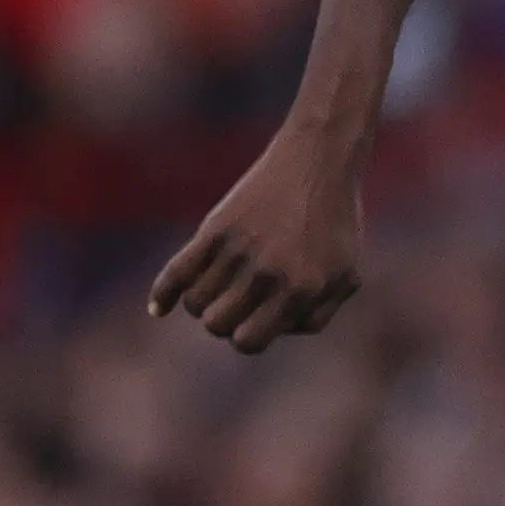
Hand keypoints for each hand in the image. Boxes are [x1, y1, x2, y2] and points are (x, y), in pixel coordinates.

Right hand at [148, 125, 367, 352]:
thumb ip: (316, 316)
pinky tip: (158, 310)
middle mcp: (268, 274)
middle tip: (239, 301)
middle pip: (217, 325)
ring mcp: (239, 250)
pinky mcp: (215, 228)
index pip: (249, 341)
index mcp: (301, 290)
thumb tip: (272, 335)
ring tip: (220, 287)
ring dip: (203, 302)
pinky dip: (162, 294)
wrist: (318, 163)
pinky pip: (176, 271)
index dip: (247, 337)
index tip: (254, 321)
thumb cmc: (336, 224)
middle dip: (225, 321)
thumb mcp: (346, 275)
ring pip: (196, 302)